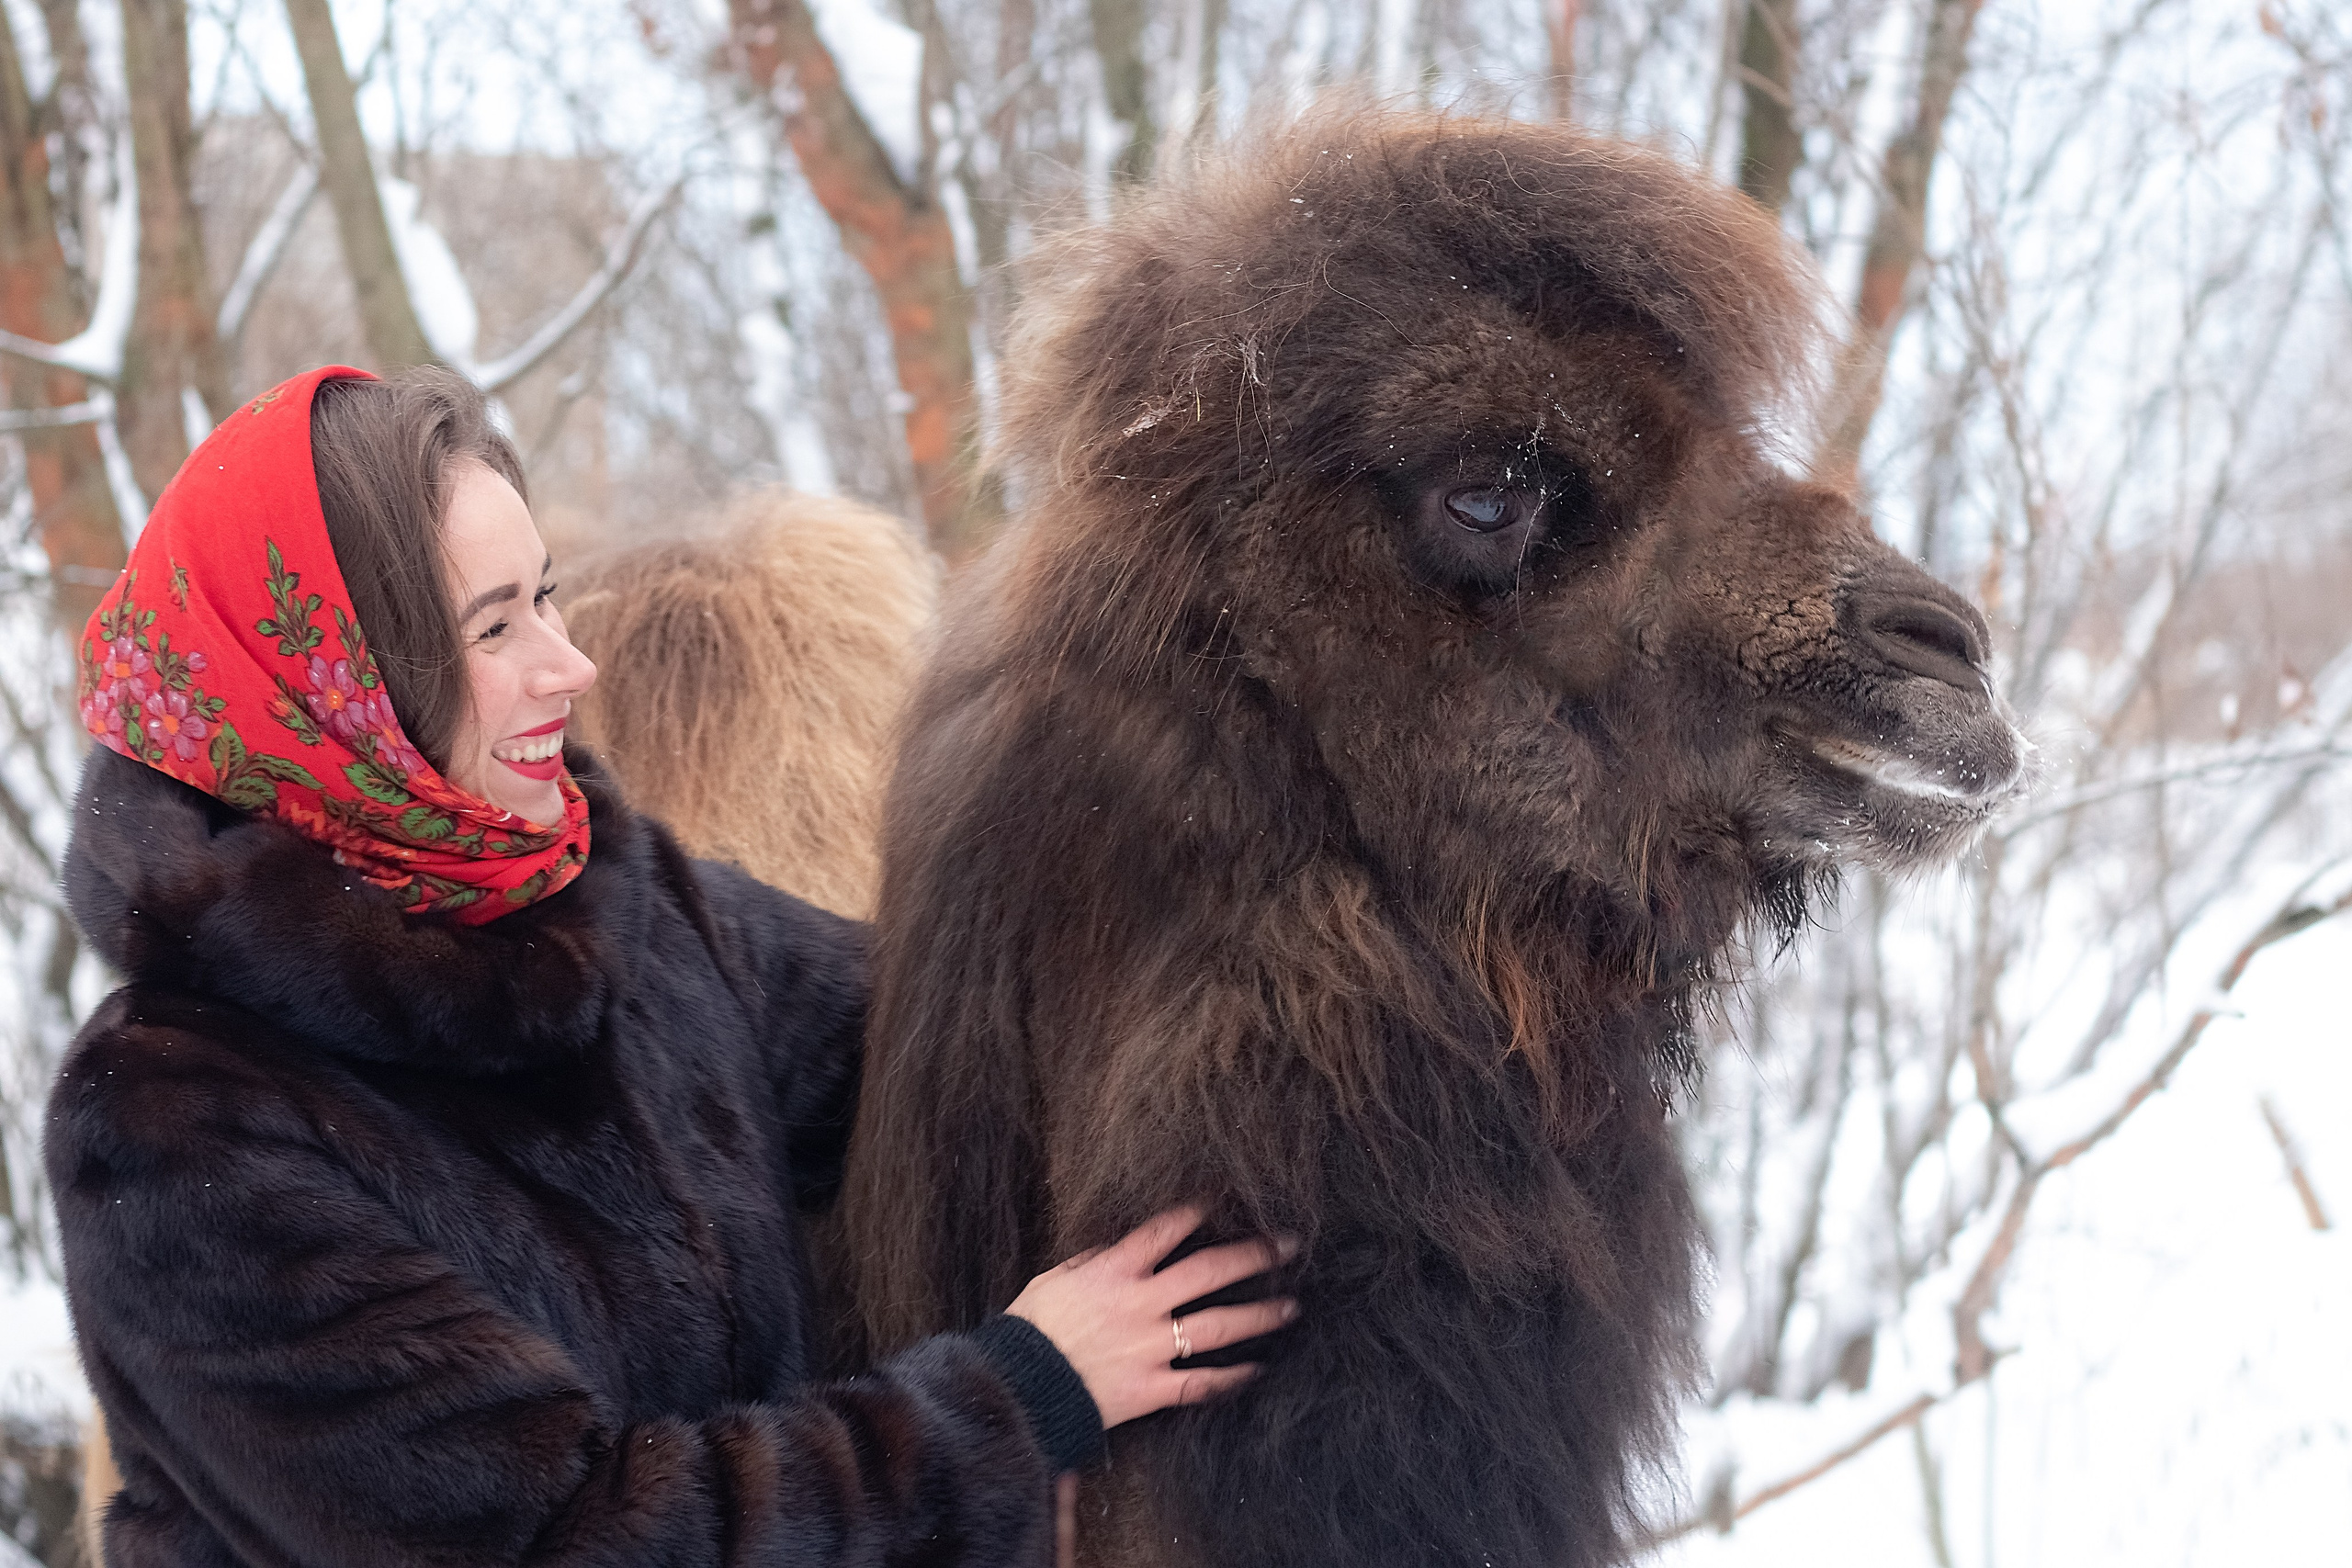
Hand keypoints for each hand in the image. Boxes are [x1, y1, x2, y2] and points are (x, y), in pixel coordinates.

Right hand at [1007, 1204, 1297, 1430]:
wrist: (1014, 1390)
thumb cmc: (1029, 1330)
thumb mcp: (1053, 1279)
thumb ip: (1091, 1260)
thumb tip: (1118, 1243)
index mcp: (1114, 1271)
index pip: (1168, 1228)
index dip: (1202, 1207)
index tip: (1231, 1194)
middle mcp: (1140, 1305)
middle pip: (1209, 1272)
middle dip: (1254, 1255)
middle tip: (1290, 1245)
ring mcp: (1149, 1348)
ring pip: (1217, 1326)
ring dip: (1258, 1316)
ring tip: (1292, 1306)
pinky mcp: (1150, 1389)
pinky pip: (1200, 1384)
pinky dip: (1231, 1379)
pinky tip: (1258, 1370)